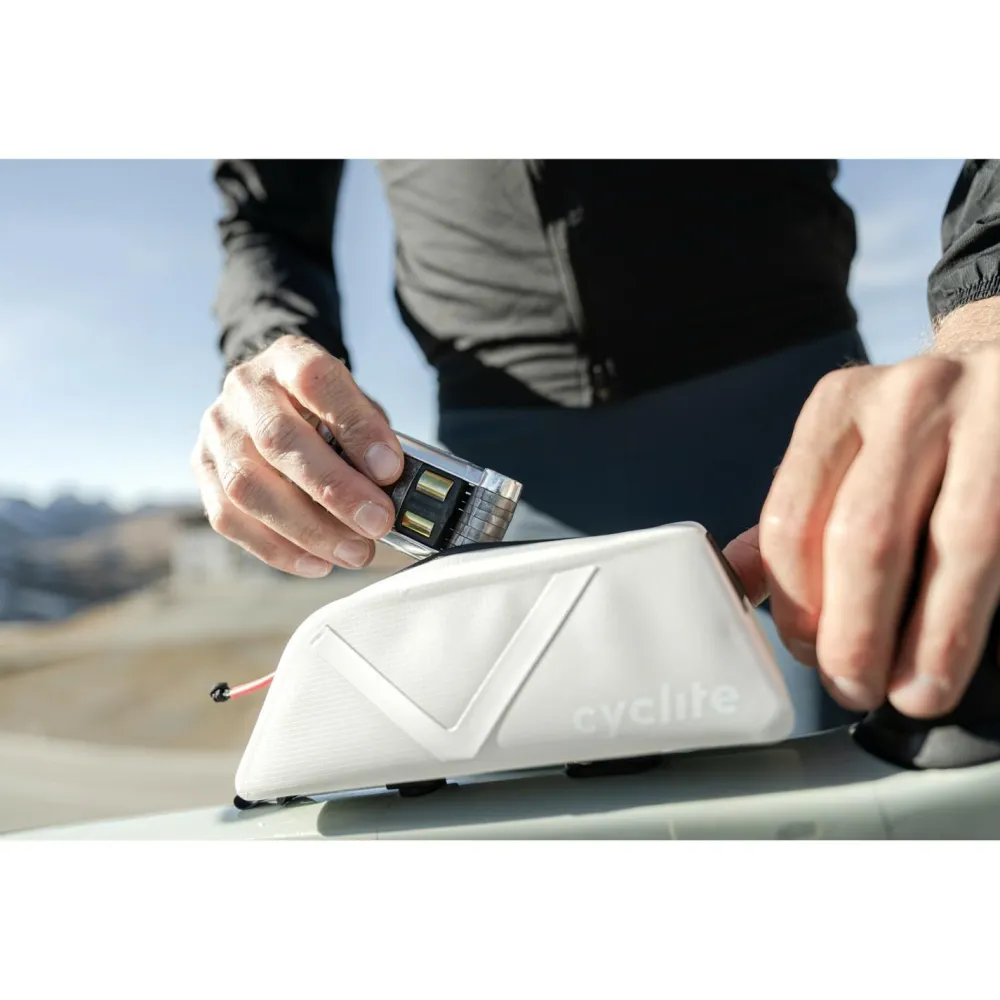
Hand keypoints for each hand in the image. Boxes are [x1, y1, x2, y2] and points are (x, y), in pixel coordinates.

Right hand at [192, 335, 402, 576]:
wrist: (271, 397)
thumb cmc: (324, 408)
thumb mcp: (354, 403)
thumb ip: (372, 436)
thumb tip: (394, 487)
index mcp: (288, 358)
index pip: (317, 382)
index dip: (356, 427)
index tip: (391, 469)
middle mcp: (243, 389)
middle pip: (279, 440)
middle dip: (334, 490)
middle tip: (378, 522)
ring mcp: (215, 430)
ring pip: (248, 487)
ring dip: (307, 529)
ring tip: (355, 552)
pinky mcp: (200, 470)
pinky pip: (230, 518)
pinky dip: (277, 549)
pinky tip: (318, 562)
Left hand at [724, 340, 999, 719]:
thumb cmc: (917, 431)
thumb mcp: (846, 451)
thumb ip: (796, 516)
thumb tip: (734, 588)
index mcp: (839, 406)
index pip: (792, 519)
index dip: (797, 605)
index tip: (809, 656)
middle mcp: (910, 399)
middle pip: (866, 537)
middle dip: (856, 634)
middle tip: (855, 687)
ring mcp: (993, 413)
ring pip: (960, 544)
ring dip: (934, 638)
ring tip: (916, 693)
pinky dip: (985, 611)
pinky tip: (971, 652)